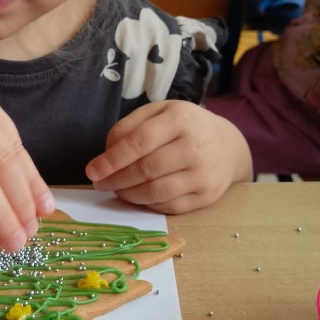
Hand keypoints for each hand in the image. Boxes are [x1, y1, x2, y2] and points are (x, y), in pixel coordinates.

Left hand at [85, 101, 252, 213]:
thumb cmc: (185, 126)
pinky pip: (168, 206)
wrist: (228, 146)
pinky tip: (137, 196)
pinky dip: (147, 204)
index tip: (92, 170)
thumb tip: (106, 154)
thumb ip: (129, 126)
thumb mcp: (159, 112)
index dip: (112, 159)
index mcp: (181, 120)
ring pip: (155, 192)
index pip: (139, 142)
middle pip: (146, 169)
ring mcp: (202, 174)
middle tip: (99, 183)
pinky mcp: (206, 196)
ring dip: (128, 194)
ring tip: (116, 189)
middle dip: (116, 179)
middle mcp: (195, 147)